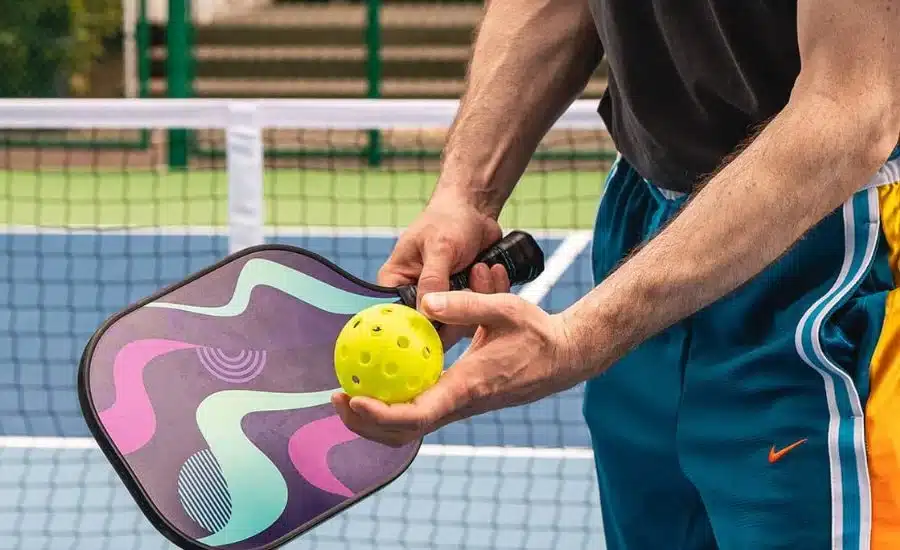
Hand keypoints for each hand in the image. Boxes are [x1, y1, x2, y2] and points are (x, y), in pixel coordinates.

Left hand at [331, 291, 577, 446]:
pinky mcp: (458, 400)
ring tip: (346, 392)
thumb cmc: (536, 333)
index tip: (352, 398)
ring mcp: (458, 406)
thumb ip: (465, 303)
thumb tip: (424, 300)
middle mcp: (459, 405)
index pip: (416, 414)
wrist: (562, 358)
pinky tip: (377, 381)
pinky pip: (419, 411)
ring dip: (374, 417)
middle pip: (402, 431)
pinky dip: (393, 404)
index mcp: (466, 388)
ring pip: (408, 427)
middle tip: (336, 396)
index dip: (380, 414)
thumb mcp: (504, 308)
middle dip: (365, 422)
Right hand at [378, 188, 508, 347]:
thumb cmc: (449, 219)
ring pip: (458, 322)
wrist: (476, 210)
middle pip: (432, 326)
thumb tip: (427, 313)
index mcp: (396, 282)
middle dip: (457, 310)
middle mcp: (416, 295)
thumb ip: (432, 280)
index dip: (419, 326)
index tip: (443, 321)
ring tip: (481, 268)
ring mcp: (442, 299)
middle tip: (469, 284)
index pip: (400, 318)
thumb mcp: (440, 247)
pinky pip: (477, 312)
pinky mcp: (464, 300)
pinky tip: (491, 270)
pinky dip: (489, 295)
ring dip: (476, 298)